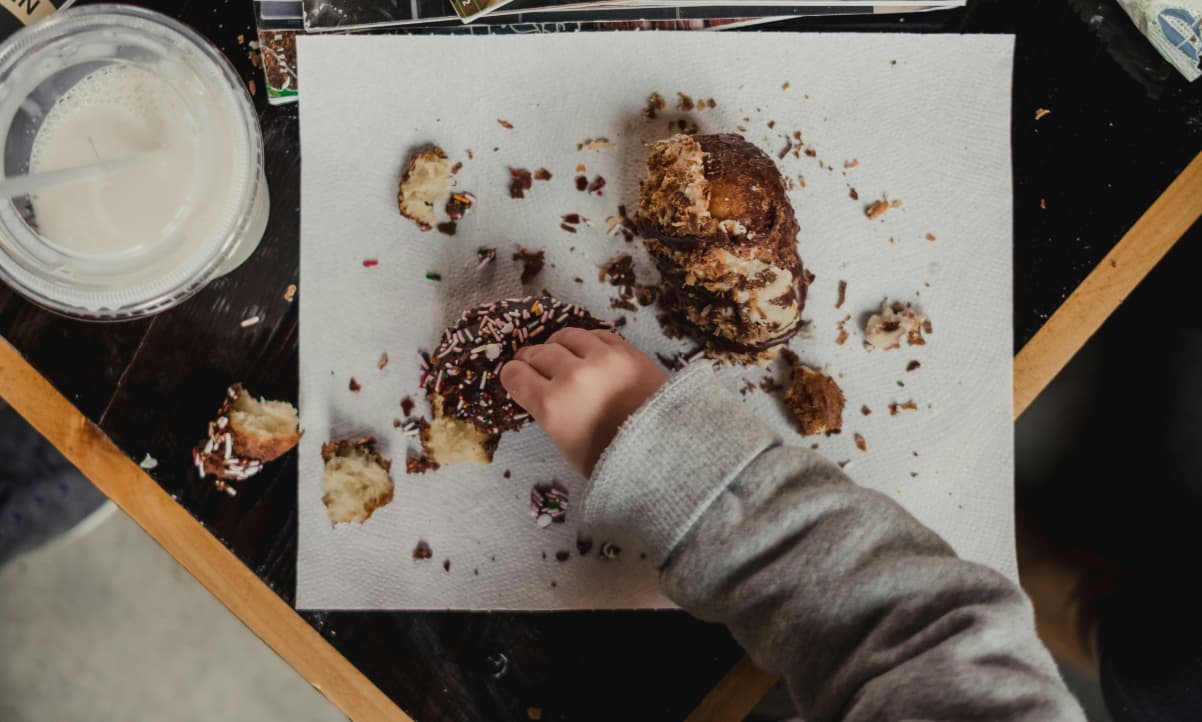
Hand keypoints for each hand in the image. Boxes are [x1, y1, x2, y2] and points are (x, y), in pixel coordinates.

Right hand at [500, 328, 667, 476]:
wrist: (667, 450)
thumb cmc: (614, 460)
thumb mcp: (568, 446)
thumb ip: (550, 414)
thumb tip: (541, 393)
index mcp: (552, 406)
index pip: (515, 375)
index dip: (512, 375)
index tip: (514, 376)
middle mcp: (572, 376)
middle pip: (538, 353)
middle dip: (530, 359)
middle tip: (531, 364)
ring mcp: (601, 358)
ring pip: (565, 336)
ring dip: (557, 344)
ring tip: (558, 353)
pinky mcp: (625, 350)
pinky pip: (595, 334)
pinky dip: (585, 341)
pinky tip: (585, 350)